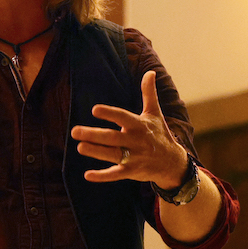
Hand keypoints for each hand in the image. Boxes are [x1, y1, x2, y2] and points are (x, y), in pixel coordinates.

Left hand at [70, 70, 187, 188]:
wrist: (173, 162)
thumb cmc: (159, 134)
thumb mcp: (155, 113)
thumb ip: (149, 93)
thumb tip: (150, 72)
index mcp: (140, 125)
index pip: (123, 117)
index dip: (110, 114)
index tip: (94, 110)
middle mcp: (136, 141)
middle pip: (112, 138)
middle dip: (94, 135)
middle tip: (74, 131)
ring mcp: (134, 157)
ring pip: (112, 155)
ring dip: (96, 152)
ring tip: (79, 147)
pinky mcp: (131, 172)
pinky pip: (115, 174)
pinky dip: (102, 176)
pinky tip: (88, 175)